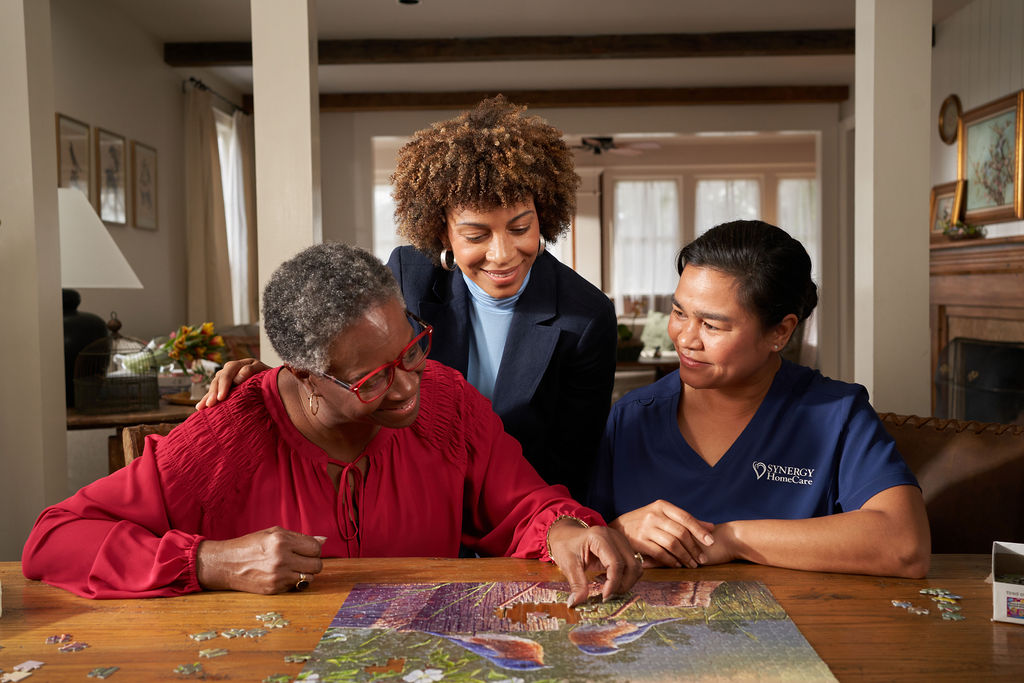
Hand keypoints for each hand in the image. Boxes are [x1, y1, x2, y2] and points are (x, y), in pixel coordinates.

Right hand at [195, 358, 268, 408]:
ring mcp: (229, 378)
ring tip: (203, 407)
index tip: (222, 397)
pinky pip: (214, 392)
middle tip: (212, 403)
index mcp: (244, 364)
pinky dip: (207, 399)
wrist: (278, 387)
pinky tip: (199, 407)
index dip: (225, 384)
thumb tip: (238, 377)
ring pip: (215, 384)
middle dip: (215, 391)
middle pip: (220, 378)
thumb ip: (252, 371)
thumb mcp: (266, 374)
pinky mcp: (226, 388)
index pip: (230, 371)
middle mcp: (234, 369)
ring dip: (208, 396)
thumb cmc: (274, 381)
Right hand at [196, 526, 325, 593]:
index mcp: (281, 540)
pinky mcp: (274, 589)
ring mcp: (278, 576)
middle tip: (302, 560)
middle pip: (317, 565)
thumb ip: (299, 537)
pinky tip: (283, 575)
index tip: (307, 549)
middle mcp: (281, 558)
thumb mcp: (273, 533)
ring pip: (310, 578)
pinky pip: (296, 586)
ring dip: (306, 574)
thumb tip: (323, 540)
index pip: (315, 547)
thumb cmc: (251, 545)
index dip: (314, 549)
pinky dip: (294, 582)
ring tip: (294, 568)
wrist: (226, 564)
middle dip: (313, 562)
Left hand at [546, 520, 642, 606]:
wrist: (565, 534)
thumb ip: (576, 583)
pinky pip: (632, 565)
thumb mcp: (568, 564)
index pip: (616, 563)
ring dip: (626, 581)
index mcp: (600, 537)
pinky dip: (625, 576)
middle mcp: (615, 537)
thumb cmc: (565, 545)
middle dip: (623, 584)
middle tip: (607, 594)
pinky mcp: (623, 547)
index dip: (613, 583)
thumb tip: (577, 602)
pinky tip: (608, 578)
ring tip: (607, 586)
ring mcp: (621, 541)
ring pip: (635, 566)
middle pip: (631, 565)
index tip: (604, 596)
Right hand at [609, 500, 715, 568]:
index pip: (685, 517)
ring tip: (692, 564)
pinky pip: (660, 554)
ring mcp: (645, 529)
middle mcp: (654, 515)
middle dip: (694, 548)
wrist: (618, 528)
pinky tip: (677, 565)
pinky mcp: (639, 542)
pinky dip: (672, 561)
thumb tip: (711, 527)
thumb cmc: (646, 521)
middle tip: (702, 559)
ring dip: (685, 556)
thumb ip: (686, 521)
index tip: (711, 542)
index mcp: (662, 506)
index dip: (700, 530)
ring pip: (672, 544)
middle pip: (681, 533)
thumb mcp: (663, 515)